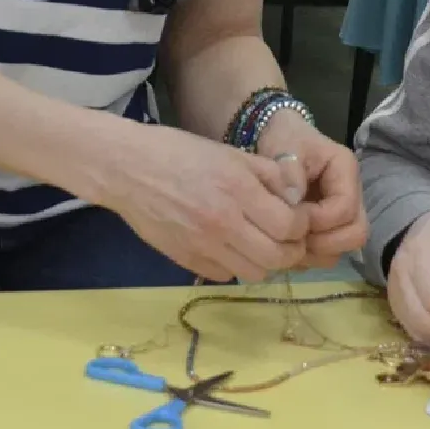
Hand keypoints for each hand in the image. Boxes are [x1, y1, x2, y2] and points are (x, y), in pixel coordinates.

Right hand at [101, 125, 308, 281]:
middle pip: (277, 258)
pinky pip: (226, 275)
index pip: (290, 226)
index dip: (301, 226)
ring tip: (259, 244)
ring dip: (265, 261)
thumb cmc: (180, 153)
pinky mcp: (186, 260)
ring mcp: (203, 246)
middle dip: (290, 250)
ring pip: (254, 273)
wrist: (128, 169)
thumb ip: (269, 176)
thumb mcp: (230, 153)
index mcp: (238, 190)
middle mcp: (224, 223)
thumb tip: (297, 199)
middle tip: (287, 238)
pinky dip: (235, 265)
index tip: (297, 218)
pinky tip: (230, 247)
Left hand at [258, 112, 368, 267]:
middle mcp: (352, 195)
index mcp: (345, 171)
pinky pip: (330, 252)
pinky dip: (311, 256)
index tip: (292, 217)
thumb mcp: (283, 147)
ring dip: (317, 252)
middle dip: (325, 242)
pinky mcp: (331, 227)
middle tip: (294, 238)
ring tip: (289, 243)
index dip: (319, 220)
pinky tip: (289, 245)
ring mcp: (344, 213)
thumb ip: (289, 172)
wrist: (279, 140)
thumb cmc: (284, 140)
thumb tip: (294, 201)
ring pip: (345, 247)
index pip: (344, 208)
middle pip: (356, 233)